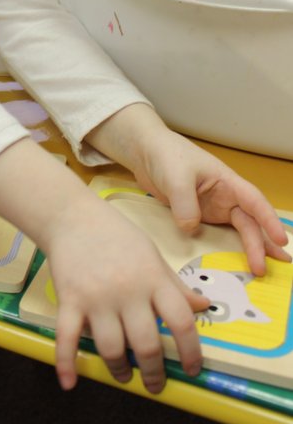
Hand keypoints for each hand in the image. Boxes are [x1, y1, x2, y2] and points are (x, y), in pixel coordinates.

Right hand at [46, 191, 208, 393]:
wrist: (72, 216)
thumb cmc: (116, 235)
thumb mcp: (152, 255)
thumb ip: (175, 285)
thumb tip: (204, 306)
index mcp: (153, 278)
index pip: (181, 321)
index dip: (191, 351)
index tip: (192, 368)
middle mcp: (128, 290)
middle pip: (146, 343)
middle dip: (154, 371)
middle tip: (156, 384)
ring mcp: (96, 297)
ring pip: (112, 347)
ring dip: (120, 370)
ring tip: (125, 375)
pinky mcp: (69, 300)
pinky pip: (67, 337)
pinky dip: (67, 362)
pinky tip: (70, 382)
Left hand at [86, 105, 290, 276]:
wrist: (145, 153)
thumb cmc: (166, 155)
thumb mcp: (176, 177)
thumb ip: (185, 204)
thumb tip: (191, 229)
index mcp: (227, 182)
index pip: (254, 202)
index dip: (269, 221)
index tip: (281, 239)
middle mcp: (225, 197)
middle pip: (248, 222)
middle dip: (260, 244)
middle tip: (265, 268)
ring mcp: (212, 208)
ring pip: (236, 231)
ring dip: (249, 249)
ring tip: (261, 269)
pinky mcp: (198, 217)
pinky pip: (216, 235)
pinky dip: (226, 248)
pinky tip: (233, 263)